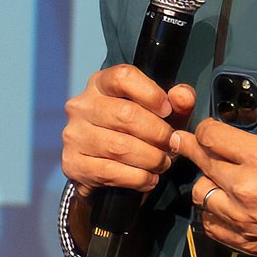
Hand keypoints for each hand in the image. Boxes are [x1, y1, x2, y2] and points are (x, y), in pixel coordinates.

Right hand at [54, 60, 189, 201]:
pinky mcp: (73, 164)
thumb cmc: (136, 133)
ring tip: (163, 163)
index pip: (123, 77)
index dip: (150, 93)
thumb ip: (178, 102)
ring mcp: (74, 135)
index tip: (168, 110)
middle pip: (125, 114)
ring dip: (150, 159)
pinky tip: (150, 179)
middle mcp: (81, 106)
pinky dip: (138, 178)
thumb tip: (182, 96)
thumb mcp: (161, 114)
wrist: (103, 169)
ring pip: (120, 146)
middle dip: (157, 133)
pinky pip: (111, 172)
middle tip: (172, 145)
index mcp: (100, 84)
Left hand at [184, 62, 256, 256]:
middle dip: (190, 149)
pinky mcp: (245, 241)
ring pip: (200, 195)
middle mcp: (244, 187)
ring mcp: (242, 217)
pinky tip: (219, 206)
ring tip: (212, 177)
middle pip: (200, 163)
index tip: (207, 128)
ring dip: (203, 183)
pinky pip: (210, 225)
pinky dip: (210, 214)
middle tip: (184, 143)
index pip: (211, 136)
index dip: (205, 128)